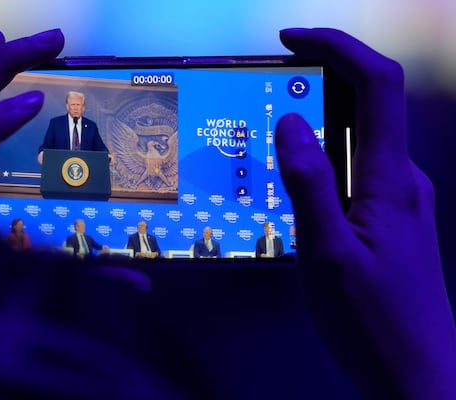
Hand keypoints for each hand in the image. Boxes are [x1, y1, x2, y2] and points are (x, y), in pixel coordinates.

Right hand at [276, 28, 455, 397]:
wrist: (418, 376)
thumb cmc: (373, 321)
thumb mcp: (328, 255)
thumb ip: (310, 185)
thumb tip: (291, 122)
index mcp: (389, 179)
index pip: (377, 86)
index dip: (338, 48)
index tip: (291, 40)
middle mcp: (401, 179)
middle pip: (368, 104)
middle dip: (320, 79)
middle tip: (268, 85)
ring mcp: (398, 201)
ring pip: (359, 139)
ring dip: (318, 122)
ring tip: (269, 134)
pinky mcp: (389, 221)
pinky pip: (355, 170)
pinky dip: (323, 158)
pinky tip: (294, 183)